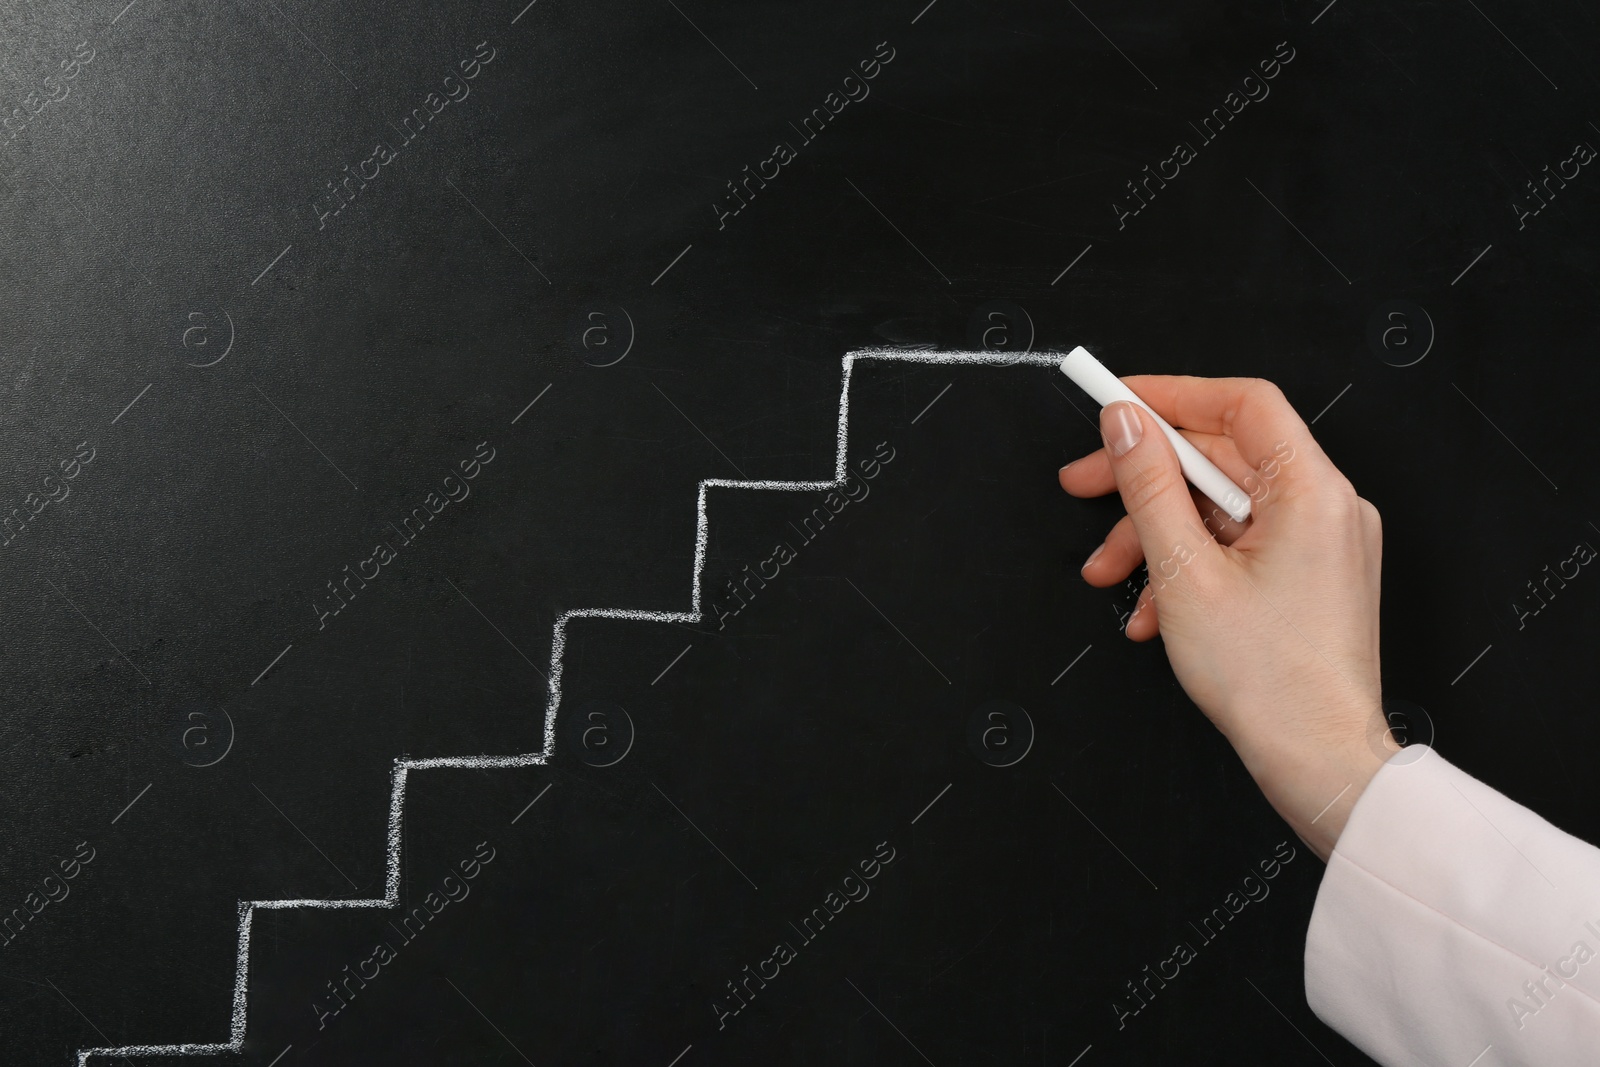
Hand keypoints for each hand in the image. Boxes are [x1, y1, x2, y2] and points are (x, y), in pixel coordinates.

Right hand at [1058, 377, 1396, 860]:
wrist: (1318, 762)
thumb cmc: (1268, 680)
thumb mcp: (1184, 571)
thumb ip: (1149, 486)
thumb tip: (1125, 424)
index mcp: (1311, 491)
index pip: (1240, 404)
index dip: (1171, 395)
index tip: (1114, 402)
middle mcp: (1326, 507)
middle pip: (1220, 458)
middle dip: (1144, 478)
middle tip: (1081, 484)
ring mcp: (1320, 543)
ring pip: (1220, 508)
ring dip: (1155, 535)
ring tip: (1108, 576)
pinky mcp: (1309, 577)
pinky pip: (1238, 545)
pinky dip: (1188, 566)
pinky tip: (1152, 611)